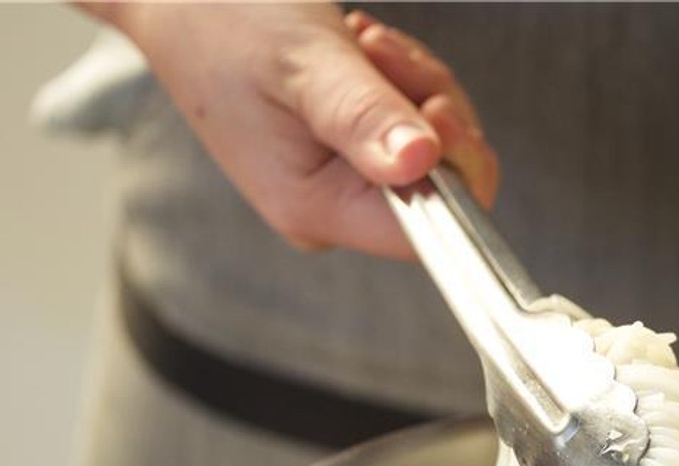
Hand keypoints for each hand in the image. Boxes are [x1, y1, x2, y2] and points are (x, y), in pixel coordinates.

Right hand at [82, 3, 498, 257]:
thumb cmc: (224, 18)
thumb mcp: (304, 62)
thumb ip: (364, 116)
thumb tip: (422, 164)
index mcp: (317, 208)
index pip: (429, 231)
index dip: (454, 171)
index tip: (433, 108)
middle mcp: (332, 210)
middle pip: (442, 187)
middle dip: (435, 114)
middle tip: (381, 56)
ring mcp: (341, 184)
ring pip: (436, 152)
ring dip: (419, 87)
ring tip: (363, 46)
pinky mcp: (348, 155)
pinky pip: (414, 129)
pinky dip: (405, 83)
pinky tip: (364, 54)